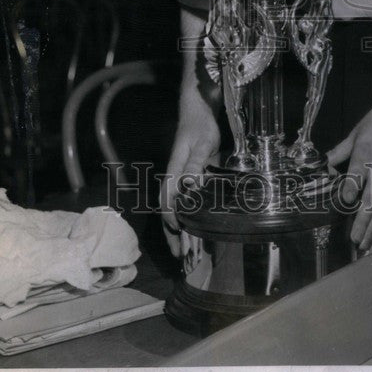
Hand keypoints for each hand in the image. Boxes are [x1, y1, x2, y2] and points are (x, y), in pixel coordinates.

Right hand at [160, 111, 219, 257]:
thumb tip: (189, 184)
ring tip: (185, 253)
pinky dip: (188, 220)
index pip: (168, 200)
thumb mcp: (202, 142)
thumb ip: (195, 162)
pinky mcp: (188, 179)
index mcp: (175, 171)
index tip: (179, 235)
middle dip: (173, 234)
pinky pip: (185, 204)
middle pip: (168, 211)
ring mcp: (180, 180)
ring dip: (179, 231)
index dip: (172, 219)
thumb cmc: (200, 126)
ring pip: (175, 210)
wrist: (197, 112)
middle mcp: (175, 178)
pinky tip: (194, 231)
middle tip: (181, 258)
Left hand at [327, 83, 371, 251]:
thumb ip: (339, 153)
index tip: (343, 204)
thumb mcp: (355, 134)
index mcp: (365, 157)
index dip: (349, 193)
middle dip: (363, 223)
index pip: (355, 180)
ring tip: (366, 244)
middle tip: (355, 241)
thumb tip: (324, 166)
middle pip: (371, 201)